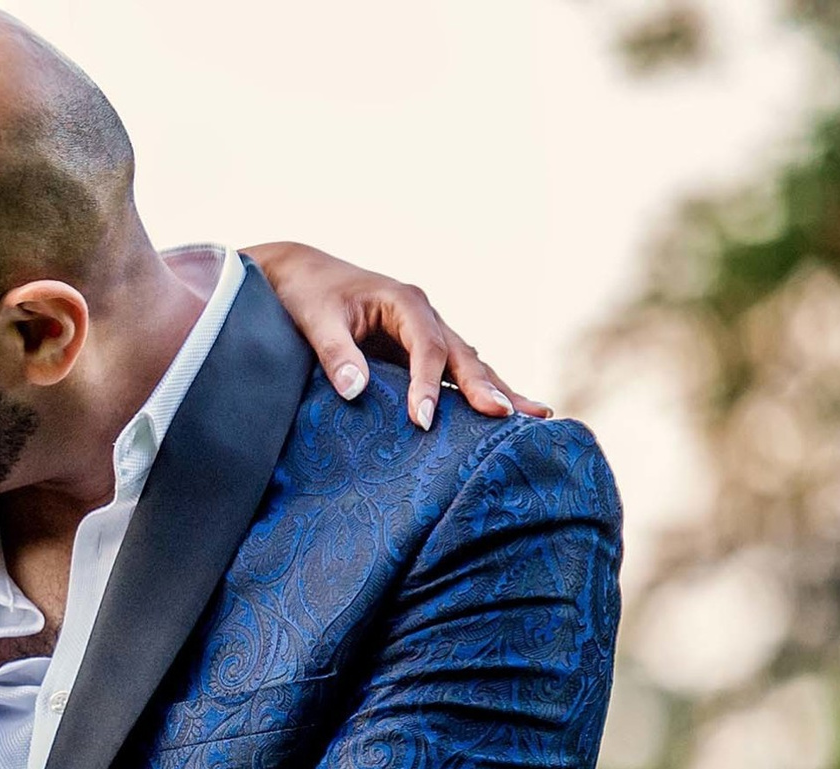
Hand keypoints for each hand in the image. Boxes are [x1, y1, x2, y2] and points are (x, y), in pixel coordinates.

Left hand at [243, 241, 553, 430]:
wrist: (302, 275)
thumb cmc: (309, 295)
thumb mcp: (316, 320)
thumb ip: (335, 354)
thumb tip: (354, 391)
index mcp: (406, 302)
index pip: (427, 348)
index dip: (428, 385)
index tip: (424, 421)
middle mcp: (425, 315)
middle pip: (463, 355)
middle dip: (486, 387)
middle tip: (508, 417)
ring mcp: (427, 332)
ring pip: (468, 364)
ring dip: (497, 389)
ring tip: (536, 416)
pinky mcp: (418, 349)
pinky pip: (453, 372)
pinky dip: (477, 391)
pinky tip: (502, 412)